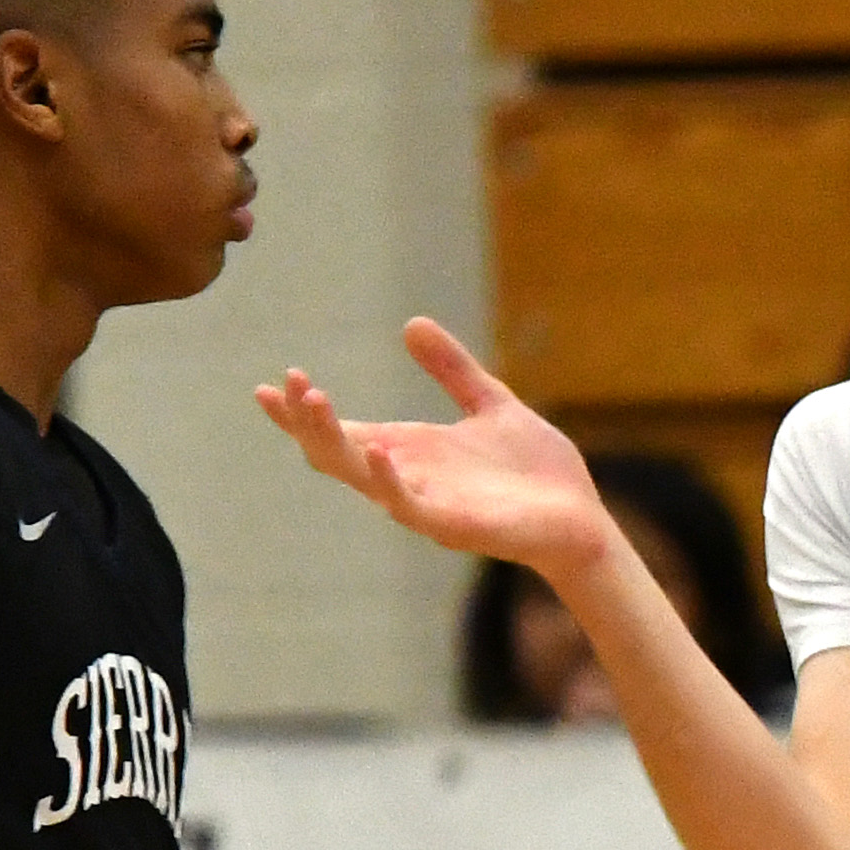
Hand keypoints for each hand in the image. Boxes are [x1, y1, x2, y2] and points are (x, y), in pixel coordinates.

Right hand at [257, 320, 616, 585]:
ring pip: (358, 476)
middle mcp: (406, 478)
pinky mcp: (452, 525)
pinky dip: (387, 480)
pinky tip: (377, 449)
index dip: (301, 412)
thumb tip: (411, 324)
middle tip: (288, 385)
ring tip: (313, 401)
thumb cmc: (536, 472)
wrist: (581, 517)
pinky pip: (409, 505)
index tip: (267, 386)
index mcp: (409, 451)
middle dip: (305, 421)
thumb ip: (452, 369)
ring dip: (331, 441)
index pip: (340, 431)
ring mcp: (424, 504)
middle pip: (334, 452)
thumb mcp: (490, 404)